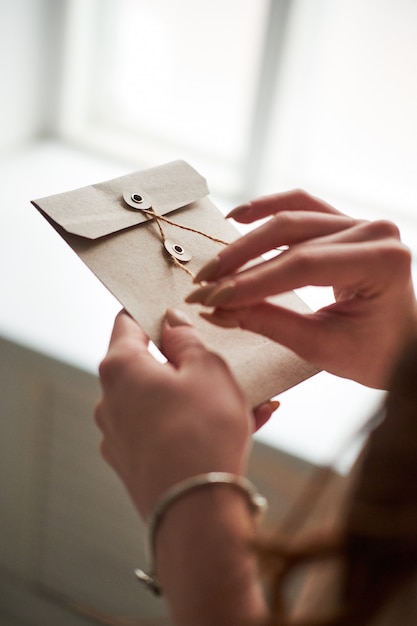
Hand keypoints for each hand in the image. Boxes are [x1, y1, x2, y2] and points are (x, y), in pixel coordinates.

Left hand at [95, 309, 276, 519]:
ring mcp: (119, 435)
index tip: (174, 307)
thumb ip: (186, 339)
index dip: (152, 310)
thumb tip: (171, 324)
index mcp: (120, 368)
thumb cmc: (203, 431)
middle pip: (149, 365)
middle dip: (189, 363)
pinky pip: (168, 430)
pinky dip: (197, 423)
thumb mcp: (207, 369)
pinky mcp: (134, 463)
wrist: (197, 513)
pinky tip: (244, 425)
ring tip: (254, 401)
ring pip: (165, 401)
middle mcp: (110, 400)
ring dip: (202, 396)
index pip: (128, 322)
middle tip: (227, 362)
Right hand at [186, 191, 416, 388]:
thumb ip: (268, 322)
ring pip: (291, 218)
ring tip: (214, 265)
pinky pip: (302, 206)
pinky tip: (238, 217)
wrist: (401, 344)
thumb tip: (216, 311)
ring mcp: (360, 222)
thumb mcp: (320, 346)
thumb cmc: (373, 352)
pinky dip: (268, 209)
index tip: (211, 299)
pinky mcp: (344, 222)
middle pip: (291, 236)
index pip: (302, 266)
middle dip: (241, 263)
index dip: (251, 282)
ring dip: (247, 239)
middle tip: (203, 286)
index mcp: (383, 262)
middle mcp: (375, 232)